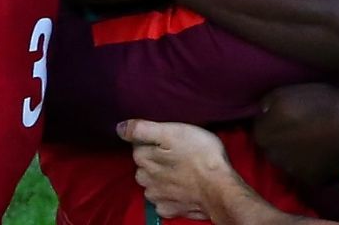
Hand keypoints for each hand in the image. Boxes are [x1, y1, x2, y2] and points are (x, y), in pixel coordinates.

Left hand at [118, 120, 233, 220]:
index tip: (169, 140)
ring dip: (162, 179)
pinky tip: (183, 189)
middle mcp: (145, 179)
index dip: (153, 140)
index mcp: (144, 158)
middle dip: (155, 161)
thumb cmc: (200, 154)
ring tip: (181, 172)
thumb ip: (144, 129)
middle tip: (177, 155)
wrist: (218, 188)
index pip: (138, 145)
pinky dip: (170, 196)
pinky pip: (163, 201)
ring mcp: (157, 197)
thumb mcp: (174, 131)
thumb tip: (119, 128)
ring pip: (153, 184)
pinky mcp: (170, 210)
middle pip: (144, 166)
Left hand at [253, 82, 338, 187]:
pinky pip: (311, 167)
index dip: (272, 114)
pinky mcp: (318, 181)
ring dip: (299, 147)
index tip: (287, 107)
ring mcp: (296, 172)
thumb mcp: (289, 89)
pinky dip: (317, 159)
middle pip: (272, 144)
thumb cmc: (327, 100)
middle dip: (282, 133)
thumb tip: (262, 110)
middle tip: (303, 118)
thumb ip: (268, 102)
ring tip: (319, 131)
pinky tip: (330, 145)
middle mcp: (274, 157)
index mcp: (264, 133)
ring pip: (291, 158)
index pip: (258, 123)